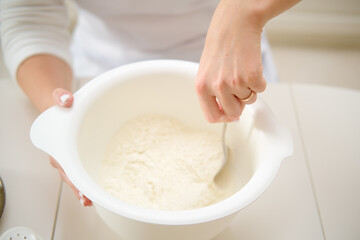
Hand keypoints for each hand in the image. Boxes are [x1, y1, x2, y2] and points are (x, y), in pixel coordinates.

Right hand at [49, 88, 91, 206]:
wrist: (61, 105)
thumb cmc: (62, 105)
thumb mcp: (60, 97)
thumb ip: (61, 96)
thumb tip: (65, 99)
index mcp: (56, 144)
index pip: (62, 164)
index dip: (71, 177)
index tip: (79, 187)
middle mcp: (61, 155)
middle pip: (69, 175)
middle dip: (78, 188)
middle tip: (88, 199)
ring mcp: (70, 157)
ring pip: (75, 177)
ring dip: (82, 189)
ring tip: (92, 201)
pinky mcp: (79, 157)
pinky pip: (81, 171)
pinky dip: (86, 182)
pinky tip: (94, 191)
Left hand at [195, 0, 266, 122]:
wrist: (235, 25)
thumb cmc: (220, 46)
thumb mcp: (207, 72)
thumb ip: (212, 94)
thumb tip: (228, 114)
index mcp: (201, 87)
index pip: (212, 116)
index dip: (223, 118)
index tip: (229, 114)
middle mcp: (216, 87)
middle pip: (233, 113)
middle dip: (239, 105)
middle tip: (239, 89)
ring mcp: (234, 83)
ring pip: (248, 100)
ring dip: (249, 89)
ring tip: (242, 70)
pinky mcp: (251, 77)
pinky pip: (260, 89)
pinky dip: (259, 80)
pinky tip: (251, 66)